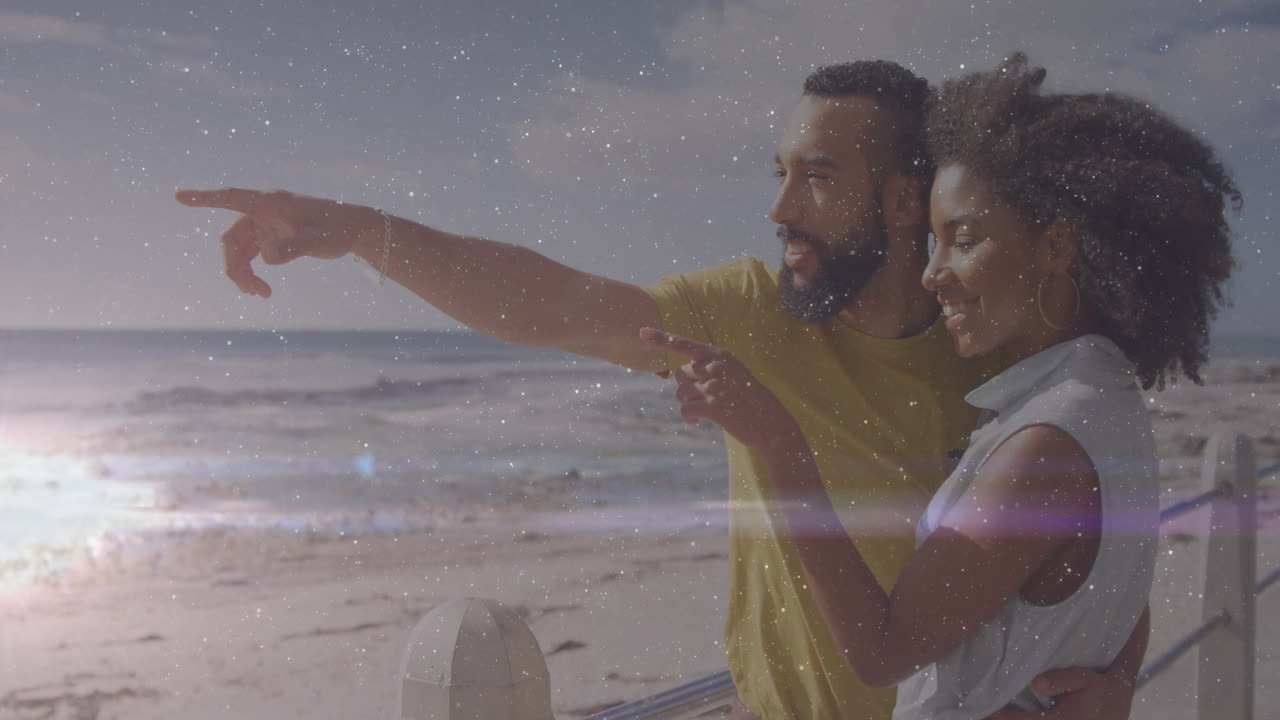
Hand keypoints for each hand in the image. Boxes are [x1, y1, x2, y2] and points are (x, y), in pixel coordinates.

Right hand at [176, 187, 372, 297]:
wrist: (353, 230)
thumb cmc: (338, 229)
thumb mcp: (319, 241)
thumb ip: (293, 248)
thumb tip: (266, 257)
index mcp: (269, 203)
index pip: (230, 197)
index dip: (204, 198)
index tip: (179, 196)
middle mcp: (262, 212)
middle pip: (231, 239)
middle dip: (236, 268)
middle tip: (255, 292)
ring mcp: (264, 225)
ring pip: (238, 251)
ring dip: (243, 274)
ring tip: (263, 294)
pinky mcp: (270, 237)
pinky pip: (249, 255)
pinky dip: (251, 272)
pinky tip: (262, 289)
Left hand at [639, 328, 800, 453]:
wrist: (771, 423)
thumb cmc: (749, 398)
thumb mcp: (732, 374)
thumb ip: (708, 368)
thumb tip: (680, 374)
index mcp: (720, 356)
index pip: (685, 345)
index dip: (662, 339)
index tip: (641, 332)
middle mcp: (716, 367)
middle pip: (680, 374)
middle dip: (686, 387)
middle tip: (703, 397)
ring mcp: (715, 386)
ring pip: (681, 392)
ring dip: (688, 403)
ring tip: (704, 410)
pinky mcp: (714, 407)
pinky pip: (686, 409)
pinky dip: (688, 416)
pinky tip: (698, 420)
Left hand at [983, 668, 1133, 719]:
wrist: (1116, 705)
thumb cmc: (1099, 690)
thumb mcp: (1086, 679)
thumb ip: (1063, 680)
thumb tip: (1036, 683)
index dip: (998, 717)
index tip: (978, 710)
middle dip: (997, 719)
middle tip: (970, 712)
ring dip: (1007, 718)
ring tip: (982, 712)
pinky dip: (1016, 717)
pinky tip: (1002, 712)